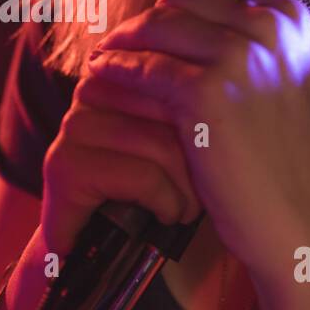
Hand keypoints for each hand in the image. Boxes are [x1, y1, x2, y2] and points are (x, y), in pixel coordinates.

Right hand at [40, 72, 202, 259]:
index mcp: (119, 70)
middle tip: (209, 186)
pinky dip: (167, 203)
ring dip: (188, 188)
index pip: (180, 76)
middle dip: (201, 154)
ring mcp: (75, 127)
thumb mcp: (180, 134)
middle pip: (174, 107)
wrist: (99, 244)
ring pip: (160, 144)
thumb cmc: (153, 184)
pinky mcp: (66, 167)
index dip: (208, 117)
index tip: (220, 150)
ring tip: (190, 207)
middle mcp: (91, 90)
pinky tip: (168, 215)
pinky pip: (141, 176)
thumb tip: (242, 65)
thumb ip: (196, 96)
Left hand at [85, 0, 309, 266]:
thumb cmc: (276, 154)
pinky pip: (145, 66)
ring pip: (158, 28)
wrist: (292, 214)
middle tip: (116, 40)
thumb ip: (242, 43)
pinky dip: (116, 67)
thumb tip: (177, 12)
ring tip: (100, 56)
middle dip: (144, 21)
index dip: (173, 10)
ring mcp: (240, 57)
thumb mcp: (272, 81)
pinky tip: (99, 75)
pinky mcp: (207, 91)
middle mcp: (269, 28)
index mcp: (289, 19)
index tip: (149, 28)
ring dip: (122, 40)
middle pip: (181, 4)